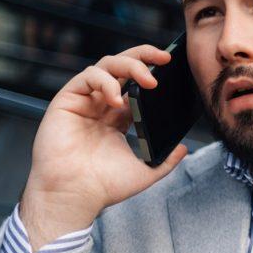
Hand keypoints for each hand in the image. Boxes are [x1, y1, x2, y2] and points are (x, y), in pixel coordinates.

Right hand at [20, 45, 187, 250]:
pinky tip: (118, 100)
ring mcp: (84, 101)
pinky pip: (87, 78)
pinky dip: (105, 82)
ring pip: (106, 66)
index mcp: (119, 117)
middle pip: (122, 67)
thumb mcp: (145, 172)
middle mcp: (101, 105)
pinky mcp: (67, 101)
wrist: (75, 196)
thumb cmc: (104, 186)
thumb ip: (166, 160)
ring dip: (129, 66)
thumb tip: (185, 148)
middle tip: (164, 58)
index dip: (152, 71)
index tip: (172, 67)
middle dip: (144, 56)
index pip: (136, 84)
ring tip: (148, 81)